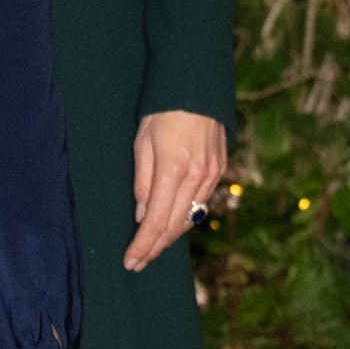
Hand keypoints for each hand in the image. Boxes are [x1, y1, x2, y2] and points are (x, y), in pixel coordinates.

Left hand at [125, 108, 226, 271]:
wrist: (195, 86)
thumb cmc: (160, 111)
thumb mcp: (141, 143)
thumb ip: (143, 182)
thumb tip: (142, 215)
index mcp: (173, 170)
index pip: (156, 221)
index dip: (143, 245)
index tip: (130, 261)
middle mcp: (197, 177)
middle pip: (174, 226)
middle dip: (154, 248)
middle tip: (138, 263)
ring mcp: (212, 174)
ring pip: (190, 218)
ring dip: (170, 237)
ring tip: (152, 250)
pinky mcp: (219, 169)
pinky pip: (201, 203)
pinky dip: (186, 219)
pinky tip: (172, 226)